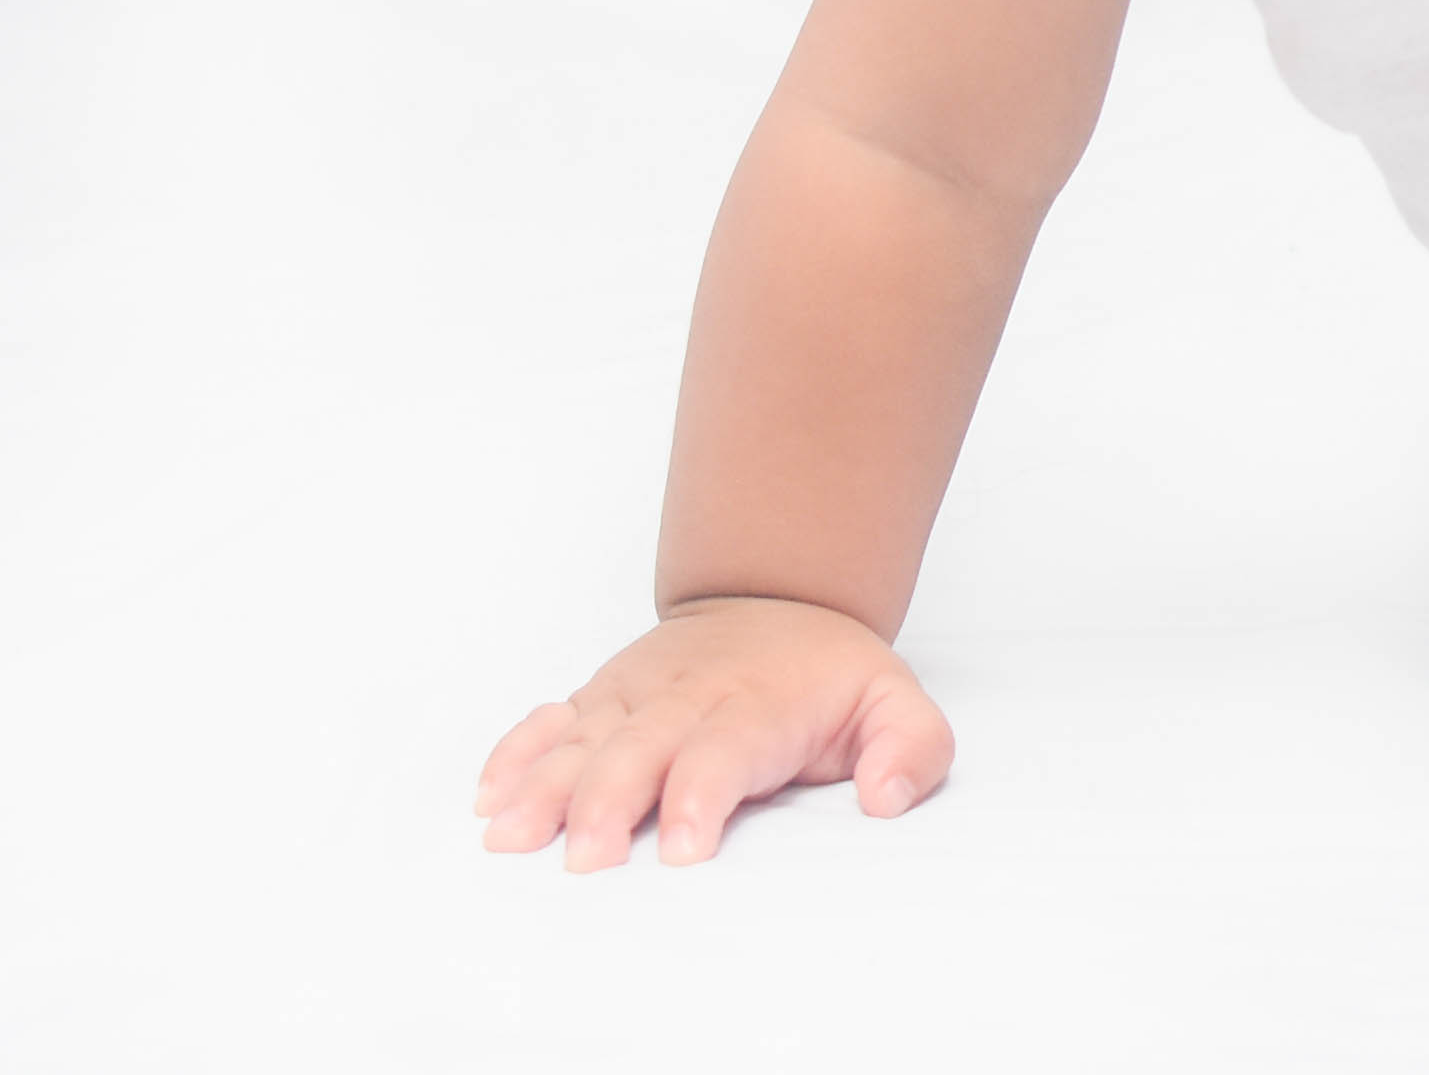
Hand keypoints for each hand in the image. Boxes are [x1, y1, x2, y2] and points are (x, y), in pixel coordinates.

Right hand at [473, 596, 952, 870]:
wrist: (778, 596)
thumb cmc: (829, 673)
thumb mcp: (895, 701)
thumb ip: (911, 749)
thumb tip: (886, 795)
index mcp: (757, 705)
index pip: (723, 752)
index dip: (700, 798)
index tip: (683, 850)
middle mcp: (686, 698)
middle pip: (637, 750)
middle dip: (608, 804)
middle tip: (588, 860)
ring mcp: (636, 695)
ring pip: (581, 739)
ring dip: (544, 787)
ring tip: (509, 834)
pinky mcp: (602, 698)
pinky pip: (550, 723)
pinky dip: (516, 755)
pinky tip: (490, 796)